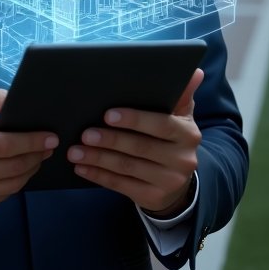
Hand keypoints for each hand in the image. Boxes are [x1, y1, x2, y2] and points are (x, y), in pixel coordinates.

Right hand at [0, 88, 57, 215]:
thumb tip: (19, 100)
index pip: (9, 146)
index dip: (34, 142)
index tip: (51, 137)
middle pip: (16, 167)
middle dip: (37, 156)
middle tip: (48, 147)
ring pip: (13, 185)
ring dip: (30, 171)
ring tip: (37, 157)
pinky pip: (3, 196)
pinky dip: (15, 183)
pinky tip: (19, 170)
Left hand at [67, 68, 204, 216]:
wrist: (178, 182)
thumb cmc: (171, 138)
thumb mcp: (179, 116)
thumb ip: (181, 95)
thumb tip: (194, 71)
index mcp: (187, 134)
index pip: (161, 124)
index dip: (134, 119)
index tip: (108, 114)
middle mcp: (183, 159)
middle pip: (140, 147)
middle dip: (110, 140)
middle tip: (84, 133)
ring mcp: (169, 181)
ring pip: (127, 167)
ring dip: (98, 158)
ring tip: (74, 150)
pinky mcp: (153, 198)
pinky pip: (121, 186)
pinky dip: (99, 176)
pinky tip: (81, 168)